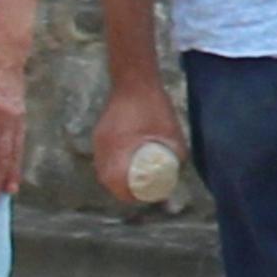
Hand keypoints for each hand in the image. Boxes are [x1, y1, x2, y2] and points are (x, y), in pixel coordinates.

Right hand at [91, 78, 185, 207]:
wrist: (135, 79)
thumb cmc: (153, 106)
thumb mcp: (171, 133)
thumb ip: (175, 154)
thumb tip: (177, 171)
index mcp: (117, 149)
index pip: (116, 183)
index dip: (129, 195)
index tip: (144, 197)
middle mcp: (103, 147)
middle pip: (107, 179)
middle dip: (122, 190)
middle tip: (140, 192)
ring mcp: (99, 139)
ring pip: (103, 168)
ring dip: (116, 178)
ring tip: (133, 182)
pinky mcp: (100, 133)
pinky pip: (103, 157)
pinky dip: (113, 165)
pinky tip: (125, 165)